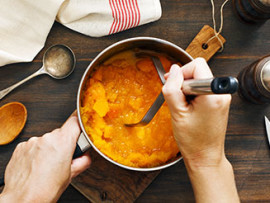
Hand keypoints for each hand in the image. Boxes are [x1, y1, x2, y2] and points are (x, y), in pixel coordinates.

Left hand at [0, 112, 90, 201]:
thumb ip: (83, 161)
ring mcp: (32, 142)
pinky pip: (34, 145)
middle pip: (61, 133)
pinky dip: (37, 152)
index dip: (80, 123)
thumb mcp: (71, 175)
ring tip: (48, 165)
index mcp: (62, 143)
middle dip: (64, 143)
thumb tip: (85, 156)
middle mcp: (46, 139)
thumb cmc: (45, 189)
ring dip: (49, 148)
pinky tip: (38, 165)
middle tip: (64, 158)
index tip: (82, 126)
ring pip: (47, 140)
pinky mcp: (21, 147)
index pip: (75, 121)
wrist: (23, 199)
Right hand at [162, 58, 238, 202]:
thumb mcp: (177, 113)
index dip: (181, 73)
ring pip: (198, 80)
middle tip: (178, 100)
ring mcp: (221, 97)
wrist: (205, 156)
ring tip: (184, 107)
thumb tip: (173, 70)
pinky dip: (191, 96)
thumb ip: (173, 88)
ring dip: (186, 91)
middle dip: (183, 83)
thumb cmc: (193, 140)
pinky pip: (202, 89)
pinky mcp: (218, 101)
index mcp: (213, 94)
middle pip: (198, 71)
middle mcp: (221, 93)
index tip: (173, 86)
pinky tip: (188, 109)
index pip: (197, 65)